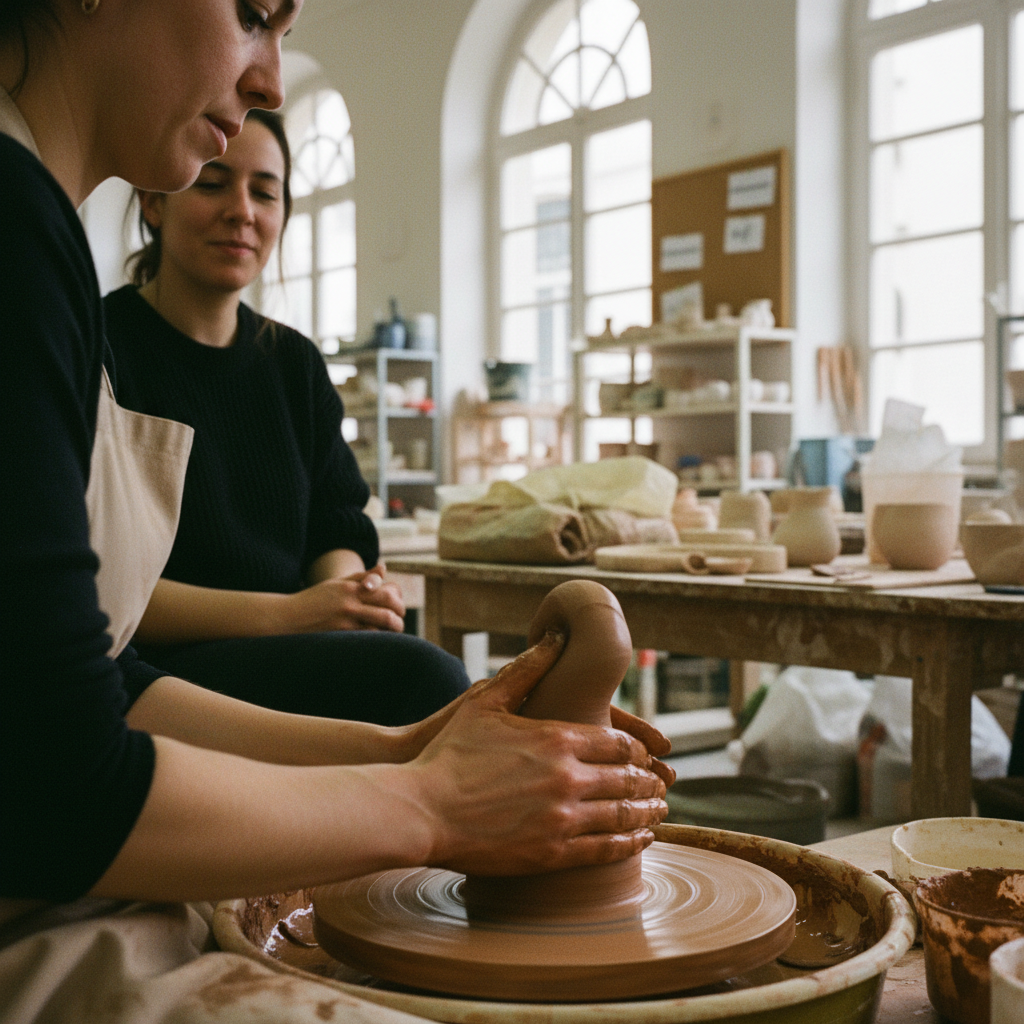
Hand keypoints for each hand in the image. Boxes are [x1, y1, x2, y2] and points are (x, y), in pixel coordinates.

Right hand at [287, 563, 404, 632]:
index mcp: (351, 589)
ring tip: (391, 634)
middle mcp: (350, 605)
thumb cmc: (315, 600)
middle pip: (387, 613)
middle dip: (398, 618)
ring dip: (390, 633)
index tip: (398, 607)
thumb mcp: (337, 584)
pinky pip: (365, 641)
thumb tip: (384, 569)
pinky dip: (375, 642)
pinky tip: (377, 643)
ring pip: (379, 630)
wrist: (288, 618)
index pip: (386, 593)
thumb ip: (362, 577)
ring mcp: (345, 624)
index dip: (397, 601)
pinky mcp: (339, 638)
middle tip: (398, 622)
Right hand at [400, 633, 669, 876]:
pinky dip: (630, 844)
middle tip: (662, 785)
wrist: (421, 809)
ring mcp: (562, 817)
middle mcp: (568, 777)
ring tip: (659, 811)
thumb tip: (556, 638)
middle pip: (629, 779)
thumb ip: (527, 669)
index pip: (619, 742)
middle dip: (650, 782)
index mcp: (557, 737)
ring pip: (623, 815)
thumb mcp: (486, 700)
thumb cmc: (449, 752)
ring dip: (648, 812)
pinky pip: (605, 849)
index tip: (647, 754)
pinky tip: (640, 840)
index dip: (639, 748)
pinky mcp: (552, 853)